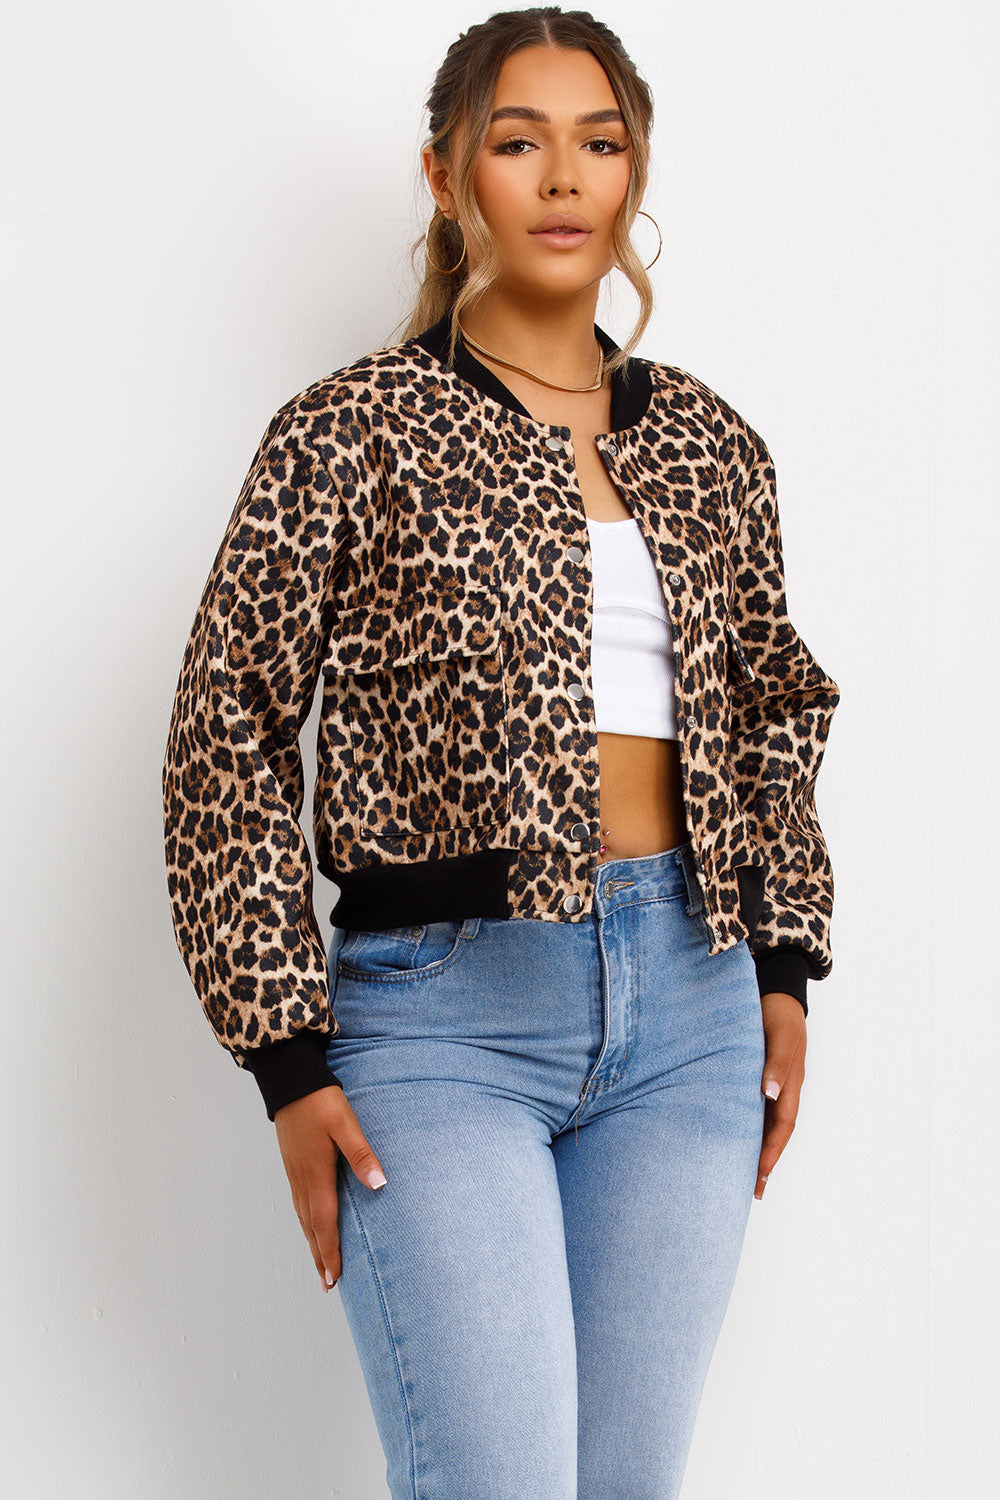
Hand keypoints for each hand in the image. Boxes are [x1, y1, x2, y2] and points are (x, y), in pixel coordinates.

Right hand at [273, 1085, 387, 1292]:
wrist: (290, 1080)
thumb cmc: (320, 1101)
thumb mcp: (345, 1123)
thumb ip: (361, 1154)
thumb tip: (379, 1185)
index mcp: (316, 1174)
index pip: (324, 1222)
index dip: (330, 1252)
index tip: (335, 1278)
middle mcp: (302, 1178)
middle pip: (311, 1226)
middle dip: (320, 1255)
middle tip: (327, 1283)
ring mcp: (294, 1171)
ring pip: (302, 1216)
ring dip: (311, 1241)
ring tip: (319, 1262)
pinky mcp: (293, 1163)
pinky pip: (298, 1202)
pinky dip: (305, 1221)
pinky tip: (310, 1222)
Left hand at [754, 992, 805, 1200]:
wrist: (776, 995)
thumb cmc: (779, 1015)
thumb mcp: (781, 1038)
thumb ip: (776, 1064)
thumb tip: (769, 1093)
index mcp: (789, 1086)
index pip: (781, 1128)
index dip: (771, 1154)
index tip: (759, 1177)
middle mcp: (780, 1091)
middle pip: (773, 1133)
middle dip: (763, 1162)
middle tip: (751, 1191)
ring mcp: (769, 1085)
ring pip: (762, 1123)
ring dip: (752, 1147)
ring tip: (736, 1173)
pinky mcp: (755, 1077)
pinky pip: (750, 1108)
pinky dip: (743, 1126)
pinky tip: (728, 1135)